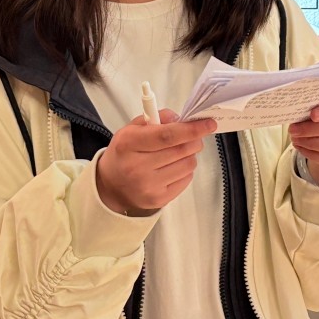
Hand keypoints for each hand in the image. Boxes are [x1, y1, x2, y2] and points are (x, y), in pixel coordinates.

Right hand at [96, 110, 216, 215]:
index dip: (191, 129)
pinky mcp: (159, 199)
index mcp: (128, 143)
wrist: (111, 186)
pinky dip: (185, 169)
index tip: (208, 123)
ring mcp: (148, 186)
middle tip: (194, 136)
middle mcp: (137, 167)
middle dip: (194, 140)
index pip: (167, 135)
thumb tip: (179, 118)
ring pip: (188, 164)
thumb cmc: (125, 153)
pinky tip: (172, 167)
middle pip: (181, 150)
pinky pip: (186, 179)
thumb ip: (155, 118)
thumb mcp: (131, 129)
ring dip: (189, 155)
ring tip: (177, 153)